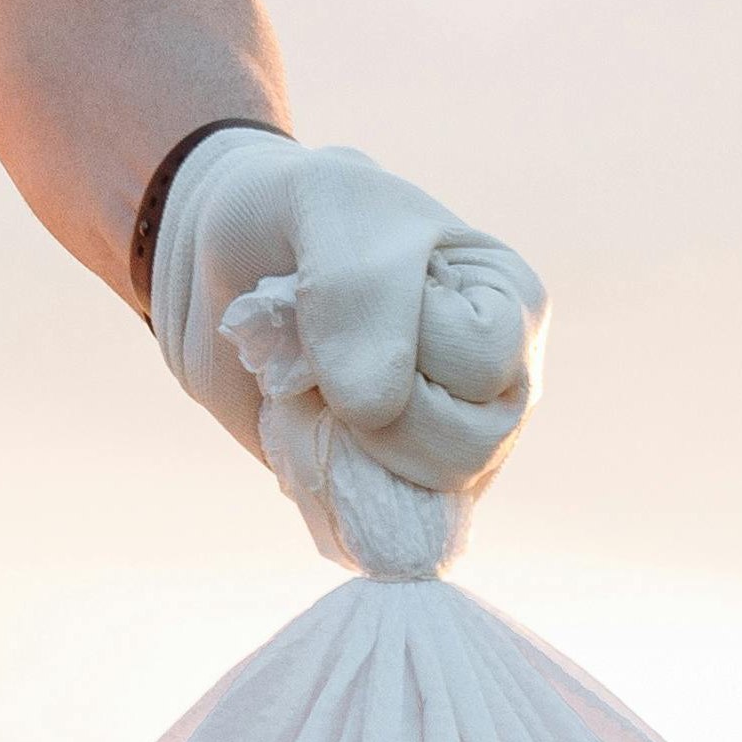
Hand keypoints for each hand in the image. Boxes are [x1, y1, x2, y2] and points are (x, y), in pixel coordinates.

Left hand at [150, 131, 545, 572]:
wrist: (229, 258)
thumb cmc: (302, 215)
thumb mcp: (328, 208)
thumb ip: (357, 291)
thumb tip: (377, 408)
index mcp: (512, 309)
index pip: (484, 369)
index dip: (406, 344)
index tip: (354, 291)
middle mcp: (496, 392)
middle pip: (466, 454)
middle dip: (373, 412)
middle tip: (319, 350)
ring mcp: (443, 452)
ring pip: (417, 503)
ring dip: (341, 448)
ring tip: (308, 382)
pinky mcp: (384, 493)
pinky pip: (362, 533)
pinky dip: (315, 487)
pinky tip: (294, 425)